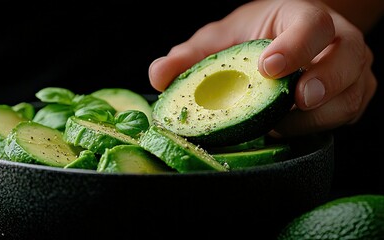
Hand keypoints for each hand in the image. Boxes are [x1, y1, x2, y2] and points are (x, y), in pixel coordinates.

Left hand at [148, 0, 376, 136]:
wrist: (285, 44)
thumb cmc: (254, 39)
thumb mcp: (221, 40)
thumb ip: (191, 56)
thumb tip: (158, 76)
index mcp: (303, 17)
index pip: (311, 24)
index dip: (295, 46)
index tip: (268, 68)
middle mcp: (336, 41)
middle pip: (347, 58)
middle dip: (323, 81)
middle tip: (296, 100)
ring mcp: (350, 70)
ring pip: (349, 95)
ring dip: (317, 115)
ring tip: (279, 124)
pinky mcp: (352, 96)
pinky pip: (345, 116)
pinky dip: (318, 126)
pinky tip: (288, 127)